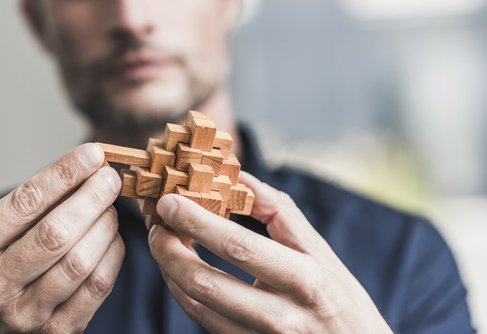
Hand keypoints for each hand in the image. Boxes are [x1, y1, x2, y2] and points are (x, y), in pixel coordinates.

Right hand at [0, 143, 124, 333]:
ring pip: (80, 261)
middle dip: (91, 198)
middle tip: (110, 178)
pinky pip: (96, 287)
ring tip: (109, 208)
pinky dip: (112, 255)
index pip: (26, 202)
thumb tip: (81, 167)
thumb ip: (26, 208)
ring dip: (105, 225)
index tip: (91, 154)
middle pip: (55, 233)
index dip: (64, 174)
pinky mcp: (56, 332)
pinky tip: (111, 238)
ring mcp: (25, 315)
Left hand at [148, 172, 392, 333]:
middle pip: (205, 283)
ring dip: (169, 271)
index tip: (169, 201)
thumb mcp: (322, 252)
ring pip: (197, 306)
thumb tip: (240, 176)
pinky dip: (182, 293)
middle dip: (168, 250)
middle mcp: (281, 315)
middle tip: (155, 225)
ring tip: (162, 243)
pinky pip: (203, 323)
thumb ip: (280, 213)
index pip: (238, 246)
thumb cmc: (341, 301)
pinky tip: (178, 271)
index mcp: (303, 278)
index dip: (197, 223)